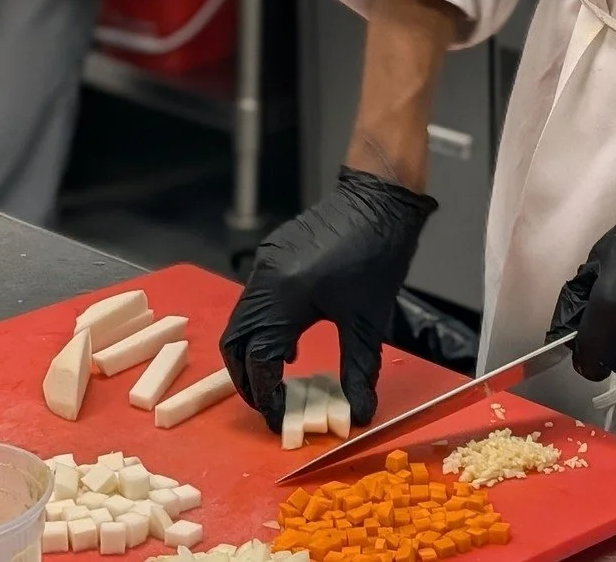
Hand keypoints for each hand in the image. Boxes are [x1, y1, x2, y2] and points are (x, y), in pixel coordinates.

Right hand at [220, 168, 436, 430]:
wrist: (380, 197)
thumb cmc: (377, 255)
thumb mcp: (368, 319)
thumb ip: (358, 370)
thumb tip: (359, 415)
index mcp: (285, 296)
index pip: (259, 359)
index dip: (266, 395)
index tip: (280, 418)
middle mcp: (265, 278)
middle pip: (235, 341)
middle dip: (246, 377)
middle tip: (268, 402)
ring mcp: (265, 262)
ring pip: (241, 319)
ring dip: (252, 351)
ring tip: (279, 377)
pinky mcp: (273, 252)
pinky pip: (254, 299)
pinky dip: (261, 326)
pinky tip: (290, 341)